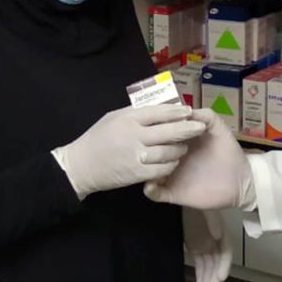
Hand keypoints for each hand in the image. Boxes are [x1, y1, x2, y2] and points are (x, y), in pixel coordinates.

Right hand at [53, 104, 205, 199]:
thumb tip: (161, 108)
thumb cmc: (98, 138)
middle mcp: (134, 136)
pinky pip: (162, 169)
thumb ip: (136, 113)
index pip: (159, 112)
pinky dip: (170, 164)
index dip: (177, 111)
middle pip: (169, 131)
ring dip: (179, 148)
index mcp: (128, 119)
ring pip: (168, 151)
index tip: (189, 111)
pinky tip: (173, 161)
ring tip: (184, 145)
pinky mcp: (137, 174)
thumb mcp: (114, 117)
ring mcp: (136, 156)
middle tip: (200, 127)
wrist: (80, 166)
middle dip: (188, 129)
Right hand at [144, 108, 254, 210]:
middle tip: (148, 145)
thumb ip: (204, 116)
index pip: (157, 132)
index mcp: (178, 140)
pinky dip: (150, 189)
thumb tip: (184, 110)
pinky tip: (153, 184)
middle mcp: (170, 156)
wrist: (240, 180)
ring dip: (144, 167)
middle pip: (147, 151)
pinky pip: (154, 193)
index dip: (152, 128)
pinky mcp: (173, 192)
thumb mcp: (218, 128)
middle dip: (144, 147)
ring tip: (149, 164)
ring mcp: (170, 174)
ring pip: (146, 171)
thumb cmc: (228, 152)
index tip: (150, 125)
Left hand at [183, 208, 231, 281]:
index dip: (225, 264)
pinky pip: (201, 262)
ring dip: (209, 278)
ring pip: (210, 263)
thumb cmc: (193, 201)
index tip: (221, 277)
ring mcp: (205, 242)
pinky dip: (201, 273)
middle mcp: (214, 237)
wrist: (177, 192)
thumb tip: (218, 236)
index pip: (226, 249)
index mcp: (218, 228)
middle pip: (218, 259)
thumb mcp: (204, 208)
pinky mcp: (195, 244)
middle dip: (216, 275)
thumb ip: (211, 221)